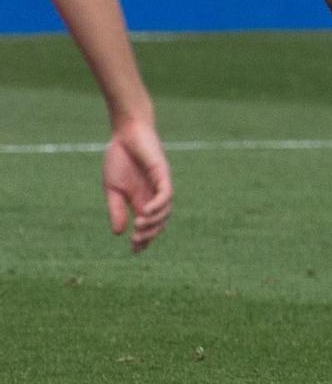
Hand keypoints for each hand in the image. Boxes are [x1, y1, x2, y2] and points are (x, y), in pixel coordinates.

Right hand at [104, 116, 171, 253]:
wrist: (126, 134)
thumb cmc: (120, 158)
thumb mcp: (113, 189)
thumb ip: (117, 209)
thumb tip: (119, 233)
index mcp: (142, 200)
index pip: (148, 225)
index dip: (144, 239)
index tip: (135, 250)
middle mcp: (154, 195)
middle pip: (160, 222)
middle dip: (149, 234)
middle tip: (137, 241)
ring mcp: (160, 186)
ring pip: (165, 211)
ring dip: (154, 222)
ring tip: (139, 226)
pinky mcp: (163, 175)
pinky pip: (166, 195)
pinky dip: (158, 206)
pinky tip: (145, 212)